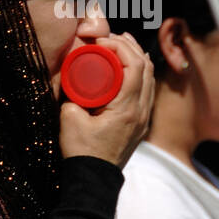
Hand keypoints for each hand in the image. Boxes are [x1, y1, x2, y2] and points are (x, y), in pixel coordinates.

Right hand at [58, 33, 153, 167]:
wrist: (93, 181)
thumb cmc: (82, 153)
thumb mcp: (69, 120)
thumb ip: (70, 96)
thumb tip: (70, 80)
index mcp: (127, 108)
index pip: (134, 65)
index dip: (120, 46)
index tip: (101, 42)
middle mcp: (141, 111)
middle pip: (146, 68)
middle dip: (130, 47)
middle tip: (111, 38)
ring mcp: (143, 118)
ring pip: (149, 79)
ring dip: (136, 59)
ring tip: (120, 46)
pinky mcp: (140, 124)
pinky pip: (146, 91)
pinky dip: (138, 74)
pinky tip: (126, 70)